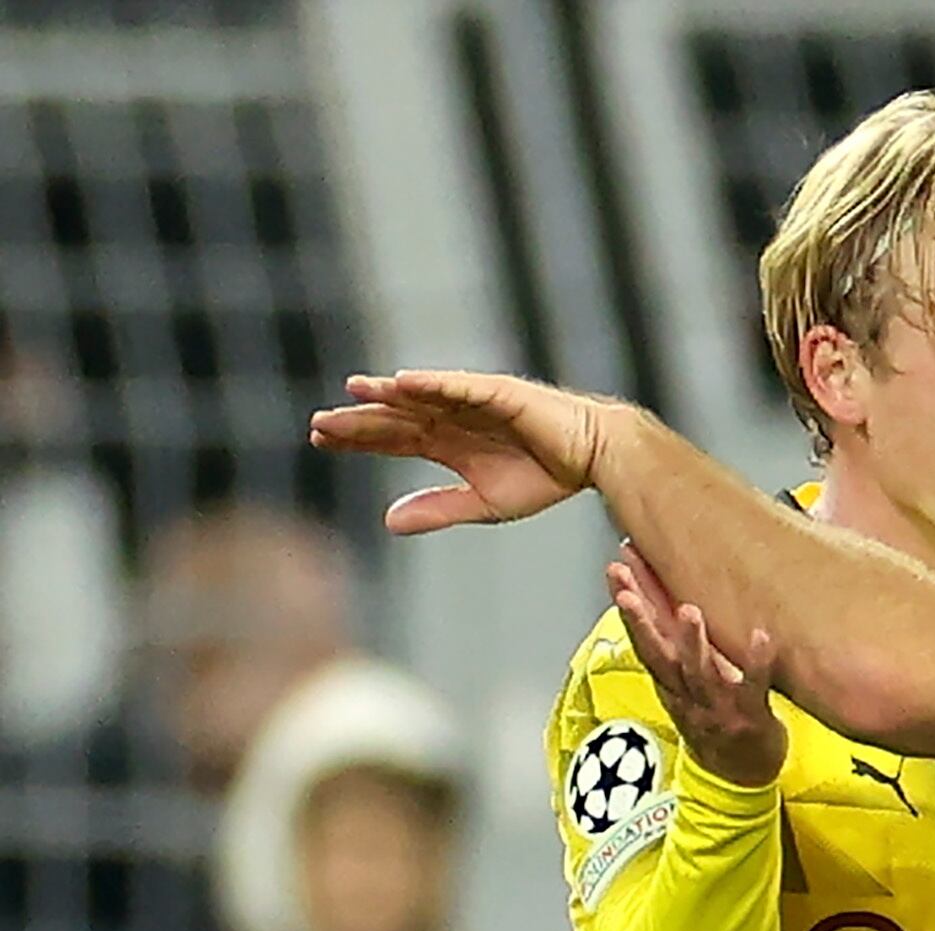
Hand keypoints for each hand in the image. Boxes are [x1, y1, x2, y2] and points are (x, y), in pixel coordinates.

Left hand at [308, 369, 614, 534]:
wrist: (594, 457)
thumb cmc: (545, 477)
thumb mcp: (485, 503)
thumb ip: (439, 509)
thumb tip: (388, 521)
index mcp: (448, 444)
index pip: (392, 438)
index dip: (357, 440)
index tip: (319, 440)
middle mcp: (453, 418)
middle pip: (395, 416)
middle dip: (358, 420)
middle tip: (318, 424)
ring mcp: (472, 402)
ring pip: (420, 397)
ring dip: (387, 394)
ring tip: (352, 391)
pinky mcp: (497, 392)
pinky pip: (458, 386)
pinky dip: (431, 383)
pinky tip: (402, 383)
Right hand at [605, 545, 785, 787]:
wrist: (740, 777)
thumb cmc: (714, 722)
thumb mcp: (685, 689)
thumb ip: (674, 650)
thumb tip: (660, 603)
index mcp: (671, 686)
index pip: (644, 642)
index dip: (628, 608)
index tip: (616, 571)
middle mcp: (688, 696)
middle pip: (658, 657)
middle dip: (640, 622)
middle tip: (625, 588)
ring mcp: (718, 708)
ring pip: (699, 674)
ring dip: (691, 643)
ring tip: (688, 611)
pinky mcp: (751, 717)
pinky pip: (754, 687)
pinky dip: (757, 662)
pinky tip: (763, 637)